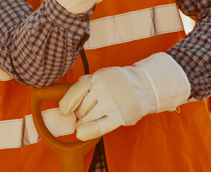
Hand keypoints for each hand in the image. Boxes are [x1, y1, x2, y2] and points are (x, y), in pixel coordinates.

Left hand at [58, 53, 189, 140]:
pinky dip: (88, 132)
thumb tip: (66, 105)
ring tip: (89, 120)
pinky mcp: (120, 116)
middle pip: (82, 107)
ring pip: (89, 118)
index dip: (68, 102)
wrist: (146, 86)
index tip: (64, 110)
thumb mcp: (103, 77)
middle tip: (85, 113)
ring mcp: (112, 103)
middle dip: (80, 113)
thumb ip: (86, 86)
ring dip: (84, 122)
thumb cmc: (118, 83)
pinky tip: (80, 134)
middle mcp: (105, 89)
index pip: (77, 89)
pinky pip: (100, 127)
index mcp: (99, 77)